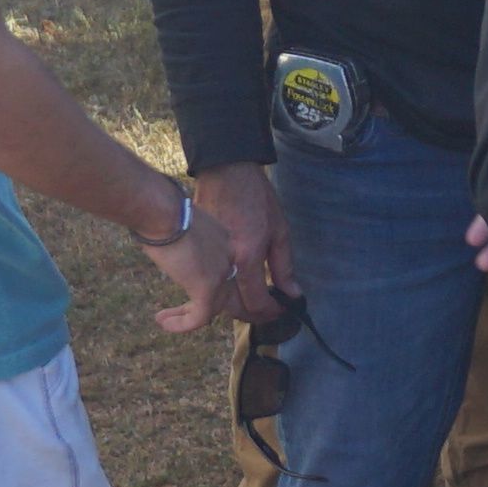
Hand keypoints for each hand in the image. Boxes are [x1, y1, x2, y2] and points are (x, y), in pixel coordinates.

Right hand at [139, 190, 256, 334]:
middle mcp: (232, 259)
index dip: (225, 287)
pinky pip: (200, 317)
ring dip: (190, 317)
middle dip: (229, 312)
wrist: (162, 211)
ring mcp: (222, 273)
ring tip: (168, 319)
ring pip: (218, 308)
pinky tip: (164, 323)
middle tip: (196, 319)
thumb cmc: (164, 211)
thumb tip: (179, 250)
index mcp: (229, 242)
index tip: (206, 294)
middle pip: (236, 294)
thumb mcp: (185, 225)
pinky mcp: (207, 287)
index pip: (233, 271)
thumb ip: (192, 242)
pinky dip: (183, 324)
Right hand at [190, 163, 293, 308]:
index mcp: (247, 256)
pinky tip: (224, 291)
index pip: (257, 301)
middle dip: (252, 315)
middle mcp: (225, 263)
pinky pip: (204, 284)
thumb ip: (284, 265)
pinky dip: (213, 295)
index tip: (280, 311)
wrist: (223, 171)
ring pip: (217, 300)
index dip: (270, 312)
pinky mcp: (195, 252)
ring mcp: (206, 259)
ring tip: (250, 303)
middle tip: (266, 312)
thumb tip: (292, 293)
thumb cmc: (254, 196)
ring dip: (232, 307)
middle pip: (235, 307)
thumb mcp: (278, 229)